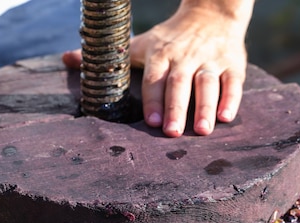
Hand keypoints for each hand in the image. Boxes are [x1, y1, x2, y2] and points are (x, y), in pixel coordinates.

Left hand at [62, 1, 252, 136]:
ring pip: (208, 84)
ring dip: (205, 107)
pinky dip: (231, 99)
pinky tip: (226, 118)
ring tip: (202, 131)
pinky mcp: (233, 63)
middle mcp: (185, 57)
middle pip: (180, 84)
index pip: (154, 79)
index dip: (153, 100)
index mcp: (161, 54)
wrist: (212, 12)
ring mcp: (210, 60)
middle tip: (172, 133)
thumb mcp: (140, 43)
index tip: (151, 123)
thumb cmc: (170, 38)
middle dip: (176, 108)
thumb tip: (66, 59)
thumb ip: (109, 58)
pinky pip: (233, 82)